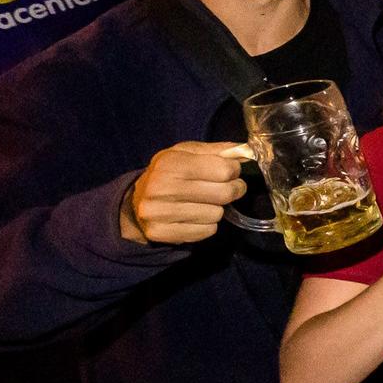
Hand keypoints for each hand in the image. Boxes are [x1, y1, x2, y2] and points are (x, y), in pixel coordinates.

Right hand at [120, 141, 249, 244]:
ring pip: (217, 214)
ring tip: (204, 202)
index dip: (234, 171)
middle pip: (224, 193)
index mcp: (171, 163)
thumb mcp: (187, 153)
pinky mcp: (162, 232)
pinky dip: (207, 225)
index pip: (224, 169)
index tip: (231, 172)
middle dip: (233, 190)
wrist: (137, 201)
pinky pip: (207, 231)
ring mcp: (160, 212)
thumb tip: (246, 152)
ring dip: (217, 209)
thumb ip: (218, 150)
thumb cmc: (169, 173)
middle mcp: (162, 187)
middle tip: (227, 188)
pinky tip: (195, 216)